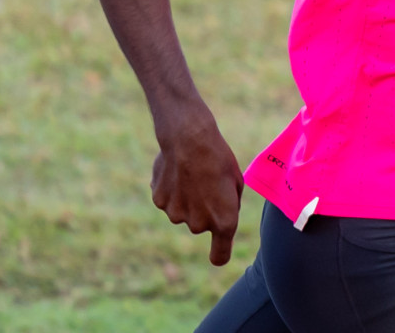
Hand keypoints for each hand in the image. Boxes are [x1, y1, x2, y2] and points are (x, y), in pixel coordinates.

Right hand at [150, 104, 243, 264]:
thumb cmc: (218, 157)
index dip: (219, 254)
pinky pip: (168, 199)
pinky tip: (176, 170)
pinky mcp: (159, 202)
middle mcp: (198, 225)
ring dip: (187, 198)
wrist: (189, 138)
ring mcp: (176, 215)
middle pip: (201, 224)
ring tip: (191, 173)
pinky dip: (171, 189)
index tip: (217, 253)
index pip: (220, 255)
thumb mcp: (235, 181)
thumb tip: (220, 213)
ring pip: (183, 211)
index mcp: (224, 222)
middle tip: (207, 182)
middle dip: (204, 209)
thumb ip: (229, 205)